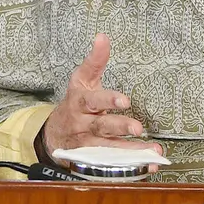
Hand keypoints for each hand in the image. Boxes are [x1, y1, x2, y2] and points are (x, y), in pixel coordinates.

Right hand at [41, 34, 160, 164]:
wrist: (53, 133)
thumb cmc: (75, 102)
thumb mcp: (82, 80)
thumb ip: (95, 60)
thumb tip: (103, 36)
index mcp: (80, 101)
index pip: (93, 100)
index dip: (108, 100)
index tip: (124, 100)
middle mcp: (82, 124)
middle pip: (101, 126)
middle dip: (119, 127)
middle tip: (137, 127)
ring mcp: (86, 144)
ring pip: (107, 149)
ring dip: (129, 151)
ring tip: (150, 152)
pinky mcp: (91, 161)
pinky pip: (111, 165)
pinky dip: (130, 167)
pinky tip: (148, 166)